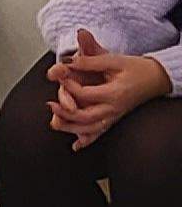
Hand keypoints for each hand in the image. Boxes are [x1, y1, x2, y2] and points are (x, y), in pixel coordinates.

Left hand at [53, 29, 177, 148]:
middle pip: (86, 117)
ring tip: (55, 123)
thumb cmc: (136, 68)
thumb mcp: (113, 60)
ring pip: (91, 129)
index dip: (69, 87)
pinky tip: (77, 146)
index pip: (85, 94)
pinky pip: (100, 132)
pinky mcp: (115, 118)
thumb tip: (68, 61)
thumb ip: (90, 61)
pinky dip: (88, 140)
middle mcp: (114, 108)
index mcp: (114, 93)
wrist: (156, 78)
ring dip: (71, 128)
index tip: (61, 77)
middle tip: (51, 105)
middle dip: (65, 113)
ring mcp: (115, 116)